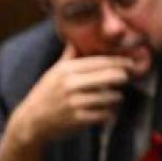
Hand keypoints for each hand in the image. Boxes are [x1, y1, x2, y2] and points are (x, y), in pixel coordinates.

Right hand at [0, 44, 131, 160]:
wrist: (30, 121)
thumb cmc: (45, 93)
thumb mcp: (53, 72)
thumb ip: (68, 56)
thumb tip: (75, 39)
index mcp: (67, 69)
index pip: (101, 62)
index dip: (120, 62)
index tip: (131, 63)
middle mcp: (70, 84)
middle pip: (110, 76)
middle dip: (122, 77)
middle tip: (126, 78)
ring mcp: (74, 102)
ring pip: (110, 96)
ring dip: (116, 97)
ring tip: (115, 96)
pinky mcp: (77, 119)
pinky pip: (105, 114)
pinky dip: (109, 113)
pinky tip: (107, 111)